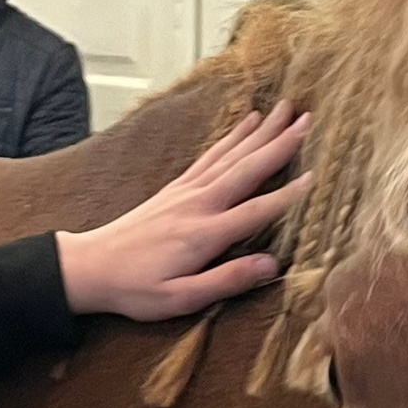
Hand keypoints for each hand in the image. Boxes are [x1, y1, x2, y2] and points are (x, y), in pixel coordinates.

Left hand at [55, 103, 310, 321]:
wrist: (91, 266)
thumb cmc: (136, 288)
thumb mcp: (182, 297)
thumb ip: (227, 280)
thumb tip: (271, 264)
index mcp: (205, 234)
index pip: (257, 210)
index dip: (288, 195)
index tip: (316, 176)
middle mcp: (198, 204)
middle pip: (247, 169)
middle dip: (279, 144)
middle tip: (307, 120)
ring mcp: (186, 191)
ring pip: (231, 154)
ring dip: (261, 131)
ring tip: (285, 109)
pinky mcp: (176, 186)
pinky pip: (211, 155)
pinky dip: (232, 136)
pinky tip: (247, 122)